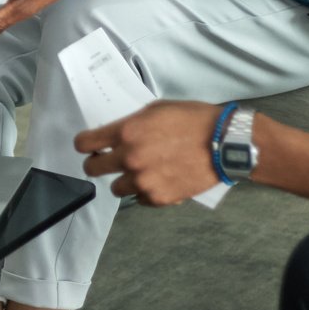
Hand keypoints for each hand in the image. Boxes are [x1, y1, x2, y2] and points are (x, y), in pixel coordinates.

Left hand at [74, 100, 222, 205]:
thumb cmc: (192, 120)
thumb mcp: (156, 110)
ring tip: (140, 172)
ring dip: (124, 180)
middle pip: (92, 170)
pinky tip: (158, 180)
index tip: (89, 146)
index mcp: (126, 133)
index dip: (84, 145)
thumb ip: (132, 124)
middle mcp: (130, 159)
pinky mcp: (159, 198)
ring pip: (116, 188)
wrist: (224, 142)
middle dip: (97, 164)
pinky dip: (145, 192)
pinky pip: (140, 199)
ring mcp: (143, 181)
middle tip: (108, 161)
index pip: (84, 144)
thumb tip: (115, 134)